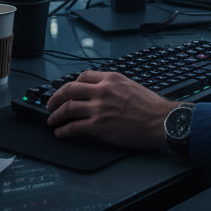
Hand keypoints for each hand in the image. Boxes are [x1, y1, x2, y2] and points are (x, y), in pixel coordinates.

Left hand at [45, 70, 174, 148]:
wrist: (161, 121)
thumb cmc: (151, 107)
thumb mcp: (131, 86)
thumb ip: (114, 87)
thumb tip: (103, 93)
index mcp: (111, 78)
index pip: (83, 76)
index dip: (71, 84)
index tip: (66, 91)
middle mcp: (102, 90)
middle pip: (69, 89)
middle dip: (55, 98)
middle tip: (50, 105)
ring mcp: (99, 108)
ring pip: (68, 108)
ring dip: (55, 115)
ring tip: (51, 121)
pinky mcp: (99, 126)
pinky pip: (74, 127)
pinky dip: (63, 131)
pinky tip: (60, 133)